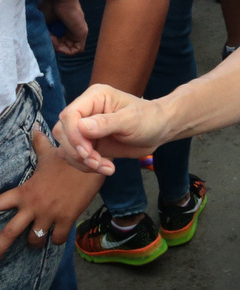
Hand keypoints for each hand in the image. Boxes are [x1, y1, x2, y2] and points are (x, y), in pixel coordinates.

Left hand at [0, 130, 102, 256]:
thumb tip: (34, 128)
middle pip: (8, 233)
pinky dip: (58, 239)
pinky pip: (58, 238)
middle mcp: (33, 206)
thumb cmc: (70, 159)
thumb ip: (39, 145)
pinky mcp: (66, 219)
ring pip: (34, 239)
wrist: (94, 163)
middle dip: (0, 247)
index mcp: (25, 191)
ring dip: (35, 241)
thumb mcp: (51, 153)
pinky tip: (59, 235)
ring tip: (38, 239)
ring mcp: (49, 214)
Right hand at [40, 0, 86, 55]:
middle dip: (54, 46)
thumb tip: (46, 45)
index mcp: (64, 27)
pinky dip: (65, 49)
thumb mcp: (44, 23)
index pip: (59, 43)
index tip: (44, 35)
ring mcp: (78, 32)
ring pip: (70, 50)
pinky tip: (57, 40)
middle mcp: (72, 30)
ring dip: (58, 47)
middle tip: (48, 36)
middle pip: (64, 47)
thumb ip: (47, 34)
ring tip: (51, 37)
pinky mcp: (83, 33)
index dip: (50, 43)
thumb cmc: (49, 5)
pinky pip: (76, 50)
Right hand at [53, 84, 170, 174]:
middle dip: (78, 151)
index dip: (73, 135)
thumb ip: (107, 123)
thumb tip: (81, 127)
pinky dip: (86, 166)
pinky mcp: (88, 142)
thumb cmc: (149, 118)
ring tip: (105, 166)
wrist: (159, 130)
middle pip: (62, 132)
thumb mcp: (131, 120)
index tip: (87, 151)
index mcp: (95, 97)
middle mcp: (86, 111)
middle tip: (97, 161)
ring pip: (66, 147)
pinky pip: (75, 157)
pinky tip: (106, 168)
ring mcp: (85, 128)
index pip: (69, 115)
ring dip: (82, 161)